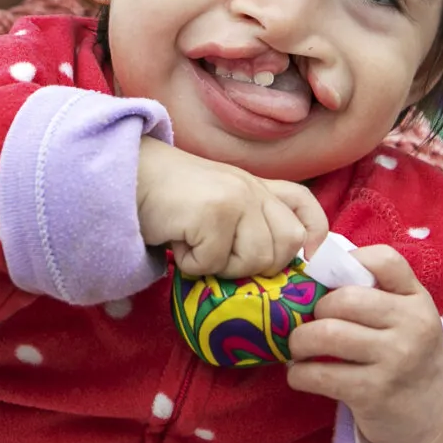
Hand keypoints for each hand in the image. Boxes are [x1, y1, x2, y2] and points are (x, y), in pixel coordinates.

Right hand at [136, 138, 326, 279]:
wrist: (126, 176)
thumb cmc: (167, 199)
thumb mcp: (216, 203)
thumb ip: (246, 222)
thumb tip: (272, 265)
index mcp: (255, 186)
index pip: (303, 204)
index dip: (316, 235)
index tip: (307, 259)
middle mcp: (252, 188)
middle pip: (288, 243)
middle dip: (258, 264)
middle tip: (222, 256)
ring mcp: (236, 198)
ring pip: (256, 260)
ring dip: (221, 267)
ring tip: (196, 246)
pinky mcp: (214, 213)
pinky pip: (215, 263)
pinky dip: (191, 264)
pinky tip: (177, 242)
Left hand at [286, 245, 442, 442]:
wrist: (434, 414)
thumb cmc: (406, 353)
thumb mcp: (405, 316)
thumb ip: (373, 288)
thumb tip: (313, 257)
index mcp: (417, 299)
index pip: (384, 260)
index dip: (349, 260)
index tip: (328, 276)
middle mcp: (411, 325)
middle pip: (344, 299)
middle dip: (314, 309)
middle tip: (308, 321)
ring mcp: (394, 360)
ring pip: (327, 334)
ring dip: (299, 341)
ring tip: (298, 347)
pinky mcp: (373, 393)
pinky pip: (320, 375)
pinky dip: (299, 374)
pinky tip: (300, 374)